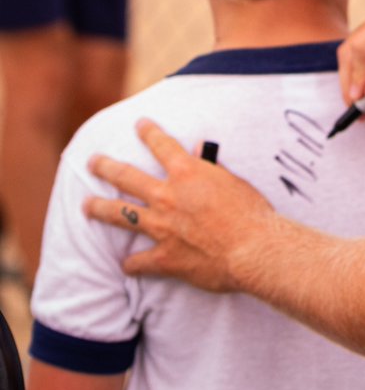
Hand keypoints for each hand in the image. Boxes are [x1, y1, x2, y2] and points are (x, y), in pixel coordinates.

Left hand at [84, 119, 276, 290]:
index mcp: (187, 173)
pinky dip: (131, 264)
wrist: (253, 249)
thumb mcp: (234, 182)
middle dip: (106, 167)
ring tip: (86, 206)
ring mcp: (162, 227)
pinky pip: (138, 261)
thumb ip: (212, 168)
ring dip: (100, 208)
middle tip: (92, 162)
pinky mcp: (164, 257)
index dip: (149, 132)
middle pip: (126, 177)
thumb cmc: (251, 212)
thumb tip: (200, 150)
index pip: (162, 145)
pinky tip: (126, 265)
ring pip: (120, 214)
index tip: (139, 124)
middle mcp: (167, 197)